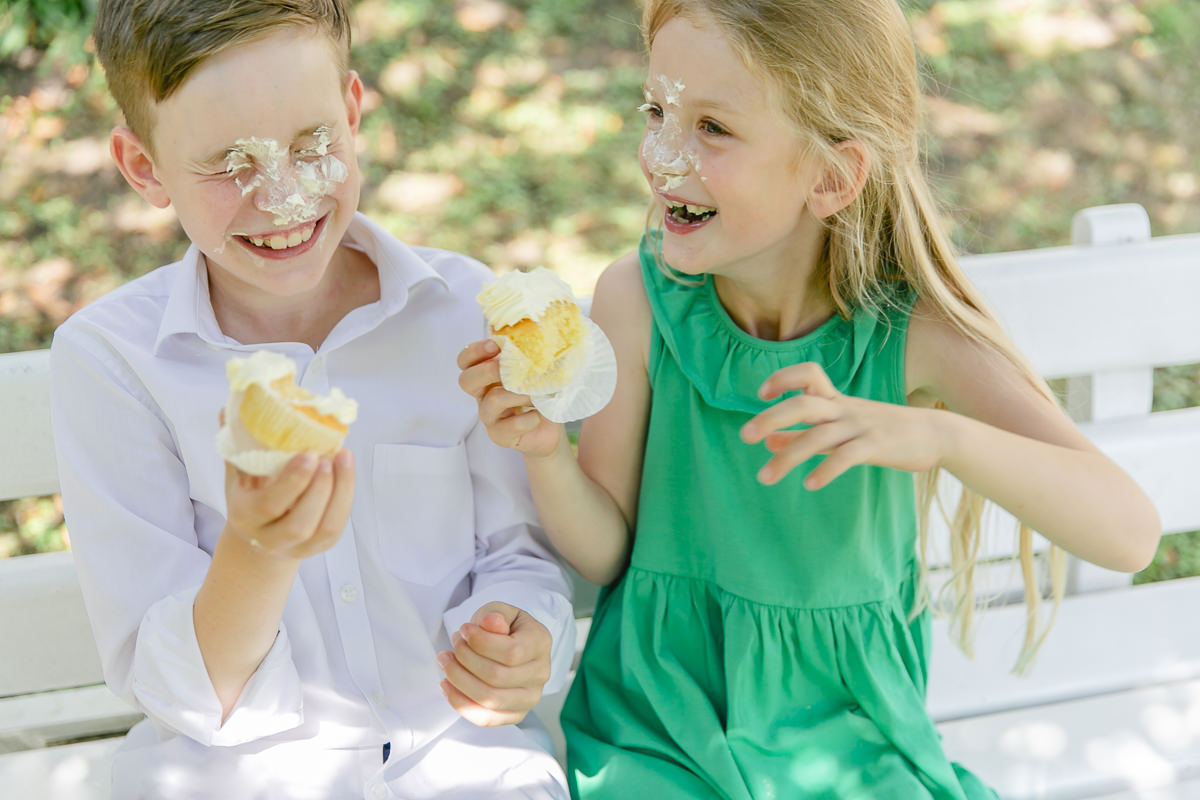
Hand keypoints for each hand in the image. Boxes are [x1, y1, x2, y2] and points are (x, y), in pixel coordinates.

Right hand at [223, 450, 354, 558]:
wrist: (257, 539)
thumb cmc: (249, 497)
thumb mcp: (238, 475)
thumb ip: (237, 446)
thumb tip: (228, 408)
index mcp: (246, 516)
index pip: (270, 505)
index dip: (293, 481)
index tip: (309, 453)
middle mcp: (271, 538)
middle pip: (300, 523)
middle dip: (319, 488)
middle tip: (327, 454)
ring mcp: (298, 547)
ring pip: (326, 527)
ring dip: (340, 490)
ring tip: (343, 457)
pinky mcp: (320, 546)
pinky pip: (338, 525)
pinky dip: (346, 496)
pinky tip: (346, 469)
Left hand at [437, 601, 552, 726]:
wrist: (512, 645)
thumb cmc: (505, 627)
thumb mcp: (501, 611)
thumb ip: (496, 614)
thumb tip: (491, 622)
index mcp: (540, 643)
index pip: (511, 652)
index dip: (481, 643)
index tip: (463, 630)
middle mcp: (541, 673)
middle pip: (497, 676)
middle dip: (465, 660)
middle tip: (452, 646)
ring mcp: (530, 697)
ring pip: (490, 699)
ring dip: (459, 681)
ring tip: (445, 663)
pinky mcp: (516, 714)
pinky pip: (486, 718)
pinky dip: (461, 703)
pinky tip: (447, 685)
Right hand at [457, 339, 562, 457]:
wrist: (550, 429)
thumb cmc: (541, 395)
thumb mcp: (536, 371)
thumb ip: (528, 353)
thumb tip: (534, 323)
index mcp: (487, 376)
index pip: (465, 361)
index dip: (475, 351)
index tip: (496, 346)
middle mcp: (484, 395)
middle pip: (466, 380)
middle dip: (486, 370)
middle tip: (507, 367)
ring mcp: (490, 418)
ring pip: (491, 402)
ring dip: (515, 394)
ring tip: (536, 393)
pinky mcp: (501, 436)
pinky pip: (507, 428)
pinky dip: (526, 419)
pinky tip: (538, 415)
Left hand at [740, 362, 945, 488]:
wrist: (938, 435)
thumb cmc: (885, 431)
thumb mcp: (842, 429)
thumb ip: (804, 434)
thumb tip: (769, 440)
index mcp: (838, 401)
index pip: (809, 374)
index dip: (784, 378)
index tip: (762, 393)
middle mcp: (846, 410)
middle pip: (803, 405)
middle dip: (771, 418)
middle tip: (744, 436)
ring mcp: (862, 427)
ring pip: (818, 436)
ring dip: (787, 456)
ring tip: (765, 477)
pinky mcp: (878, 446)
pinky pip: (847, 456)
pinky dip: (825, 470)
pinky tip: (809, 484)